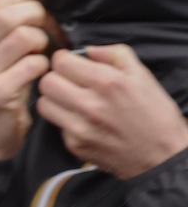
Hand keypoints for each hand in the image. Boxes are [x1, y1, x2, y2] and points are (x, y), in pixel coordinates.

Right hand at [0, 0, 55, 161]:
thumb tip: (27, 2)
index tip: (30, 7)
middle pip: (5, 17)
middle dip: (33, 15)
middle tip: (42, 25)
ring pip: (23, 38)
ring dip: (41, 42)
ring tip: (39, 52)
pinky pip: (33, 65)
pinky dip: (43, 66)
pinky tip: (38, 74)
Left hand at [35, 45, 187, 178]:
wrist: (163, 155)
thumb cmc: (155, 113)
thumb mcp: (143, 76)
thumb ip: (115, 54)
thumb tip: (88, 50)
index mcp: (109, 83)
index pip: (61, 63)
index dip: (64, 59)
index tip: (70, 63)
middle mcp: (91, 105)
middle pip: (47, 82)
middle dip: (56, 77)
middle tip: (68, 81)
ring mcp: (80, 128)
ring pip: (44, 103)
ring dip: (54, 98)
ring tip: (70, 99)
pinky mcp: (75, 145)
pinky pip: (56, 125)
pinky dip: (65, 119)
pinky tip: (82, 119)